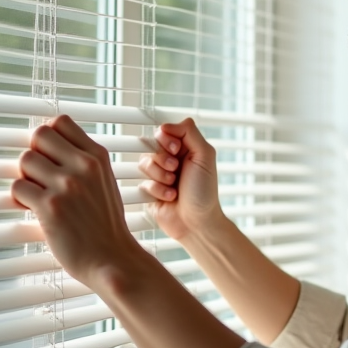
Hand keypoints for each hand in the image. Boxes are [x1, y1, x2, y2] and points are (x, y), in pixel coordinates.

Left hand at [11, 116, 144, 285]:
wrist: (113, 258)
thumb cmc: (105, 224)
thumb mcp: (105, 182)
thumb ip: (84, 162)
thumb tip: (51, 144)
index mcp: (98, 156)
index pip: (61, 122)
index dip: (49, 136)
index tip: (49, 155)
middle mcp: (83, 165)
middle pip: (39, 135)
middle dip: (35, 153)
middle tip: (40, 175)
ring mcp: (67, 185)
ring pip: (25, 159)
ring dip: (26, 177)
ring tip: (38, 194)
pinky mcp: (50, 207)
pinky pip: (18, 187)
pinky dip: (20, 198)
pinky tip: (34, 209)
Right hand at [139, 119, 226, 242]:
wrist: (196, 222)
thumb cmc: (205, 191)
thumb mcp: (205, 155)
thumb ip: (189, 132)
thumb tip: (167, 124)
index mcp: (185, 148)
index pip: (164, 131)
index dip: (166, 138)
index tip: (175, 149)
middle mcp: (171, 159)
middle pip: (151, 145)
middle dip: (163, 159)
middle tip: (176, 169)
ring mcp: (159, 174)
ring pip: (144, 163)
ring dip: (161, 175)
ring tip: (174, 185)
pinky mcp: (149, 190)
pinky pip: (143, 182)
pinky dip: (158, 190)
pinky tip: (170, 198)